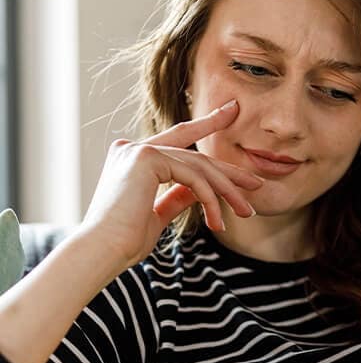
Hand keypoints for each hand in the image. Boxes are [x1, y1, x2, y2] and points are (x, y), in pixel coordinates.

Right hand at [81, 100, 262, 268]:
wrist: (102, 251)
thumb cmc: (124, 241)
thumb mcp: (157, 214)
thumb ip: (177, 197)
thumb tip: (200, 191)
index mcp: (132, 157)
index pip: (177, 139)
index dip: (207, 125)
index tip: (231, 112)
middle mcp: (132, 147)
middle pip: (194, 155)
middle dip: (229, 171)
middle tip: (256, 185)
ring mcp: (138, 150)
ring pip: (198, 167)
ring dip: (227, 192)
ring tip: (246, 212)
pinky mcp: (146, 158)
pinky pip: (192, 177)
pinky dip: (210, 199)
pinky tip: (218, 220)